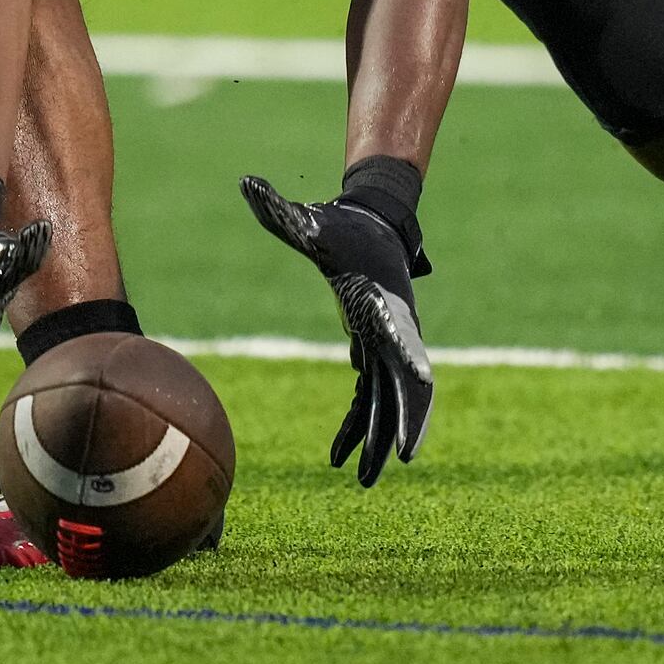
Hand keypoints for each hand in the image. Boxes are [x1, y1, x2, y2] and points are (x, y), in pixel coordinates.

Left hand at [241, 175, 433, 485]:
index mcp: (380, 304)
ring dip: (381, 439)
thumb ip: (278, 209)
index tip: (419, 395)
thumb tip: (244, 182)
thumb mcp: (309, 221)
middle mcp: (392, 328)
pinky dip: (361, 424)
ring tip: (366, 481)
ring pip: (389, 399)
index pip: (401, 342)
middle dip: (401, 427)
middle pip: (404, 386)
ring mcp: (388, 341)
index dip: (411, 373)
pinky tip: (342, 455)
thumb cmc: (341, 225)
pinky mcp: (375, 348)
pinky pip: (371, 395)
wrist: (373, 222)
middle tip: (394, 465)